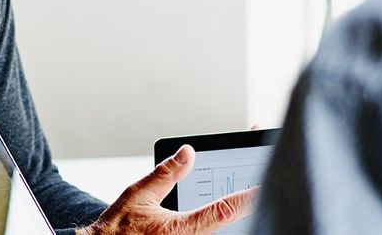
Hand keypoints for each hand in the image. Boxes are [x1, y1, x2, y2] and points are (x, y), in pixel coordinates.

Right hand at [77, 145, 256, 234]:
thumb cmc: (119, 229)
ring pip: (222, 227)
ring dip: (233, 208)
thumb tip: (186, 153)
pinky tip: (227, 202)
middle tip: (256, 171)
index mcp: (183, 229)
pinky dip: (221, 214)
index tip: (263, 185)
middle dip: (243, 197)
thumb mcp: (139, 195)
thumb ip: (165, 174)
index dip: (246, 198)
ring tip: (245, 186)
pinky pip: (208, 230)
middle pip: (230, 221)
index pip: (223, 211)